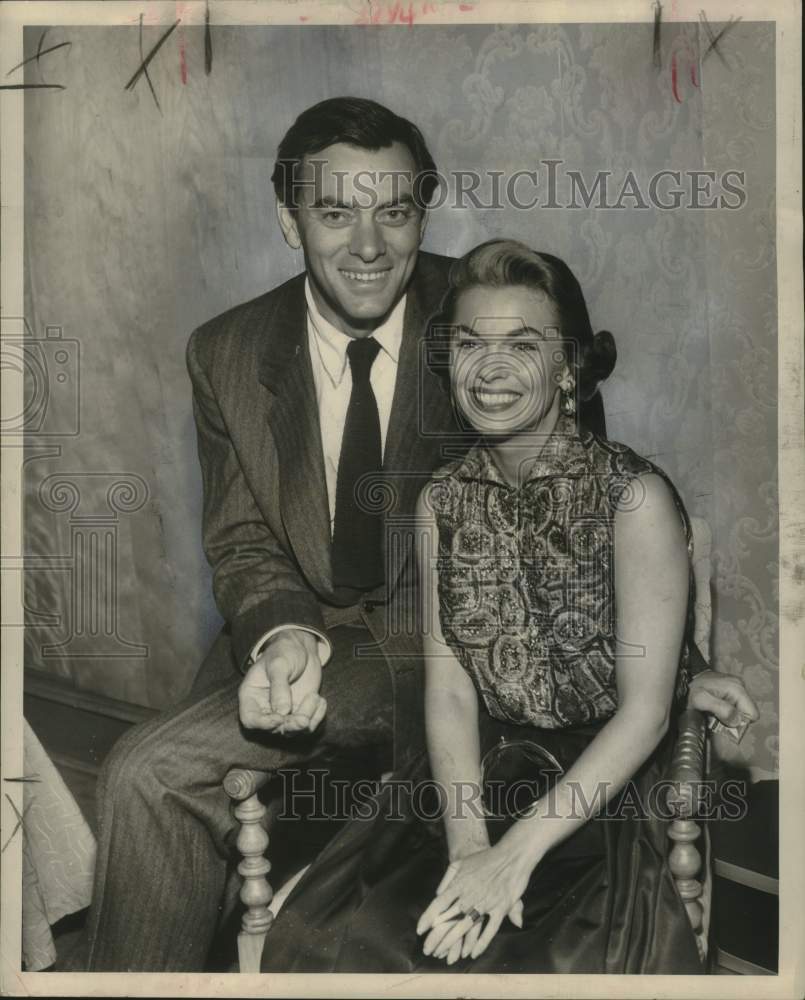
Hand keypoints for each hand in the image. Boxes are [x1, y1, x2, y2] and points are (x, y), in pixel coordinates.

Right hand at [238, 629, 325, 732]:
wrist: (301, 648)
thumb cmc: (283, 652)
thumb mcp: (279, 665)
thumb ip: (279, 687)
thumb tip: (282, 712)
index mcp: (252, 696)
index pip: (250, 719)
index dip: (263, 724)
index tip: (278, 719)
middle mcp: (266, 708)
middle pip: (274, 729)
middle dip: (290, 726)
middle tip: (303, 719)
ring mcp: (284, 713)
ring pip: (293, 731)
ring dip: (306, 720)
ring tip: (314, 697)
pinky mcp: (300, 712)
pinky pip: (309, 726)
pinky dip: (317, 716)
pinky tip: (321, 700)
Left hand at [416, 843, 529, 963]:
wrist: (510, 855)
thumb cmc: (483, 858)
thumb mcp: (461, 863)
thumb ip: (447, 878)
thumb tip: (438, 893)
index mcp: (459, 884)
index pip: (439, 903)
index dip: (428, 917)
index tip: (420, 929)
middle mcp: (469, 896)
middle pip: (450, 920)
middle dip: (438, 937)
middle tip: (429, 950)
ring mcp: (485, 903)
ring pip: (466, 927)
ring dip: (455, 943)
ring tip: (447, 957)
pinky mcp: (500, 908)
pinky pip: (489, 930)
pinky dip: (481, 943)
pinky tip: (473, 953)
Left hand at [686, 669, 758, 726]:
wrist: (684, 678)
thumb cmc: (691, 689)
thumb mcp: (701, 700)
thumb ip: (721, 709)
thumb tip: (737, 720)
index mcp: (736, 688)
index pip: (752, 714)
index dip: (740, 721)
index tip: (725, 720)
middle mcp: (740, 686)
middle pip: (747, 712)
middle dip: (734, 718)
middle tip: (718, 716)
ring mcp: (736, 687)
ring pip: (741, 710)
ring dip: (729, 714)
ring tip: (715, 711)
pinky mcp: (731, 689)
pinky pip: (735, 705)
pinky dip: (727, 709)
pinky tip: (716, 707)